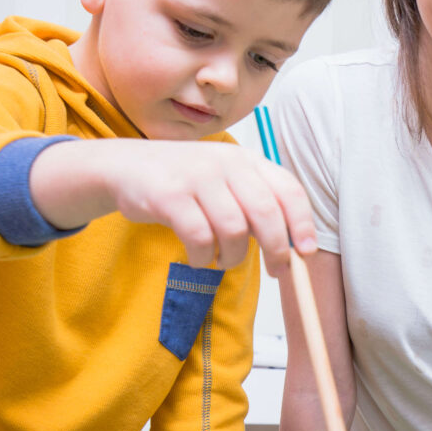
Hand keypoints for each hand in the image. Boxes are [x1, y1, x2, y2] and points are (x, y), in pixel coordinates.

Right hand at [32, 139, 317, 277]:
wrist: (125, 167)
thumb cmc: (184, 183)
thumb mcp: (224, 181)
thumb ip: (255, 203)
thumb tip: (293, 249)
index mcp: (246, 159)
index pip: (287, 189)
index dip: (302, 223)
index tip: (306, 253)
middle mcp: (225, 162)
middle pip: (265, 212)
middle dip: (276, 249)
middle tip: (277, 270)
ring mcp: (196, 177)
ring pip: (234, 230)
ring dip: (234, 256)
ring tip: (223, 259)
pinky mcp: (169, 195)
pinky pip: (199, 238)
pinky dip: (202, 256)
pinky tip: (197, 257)